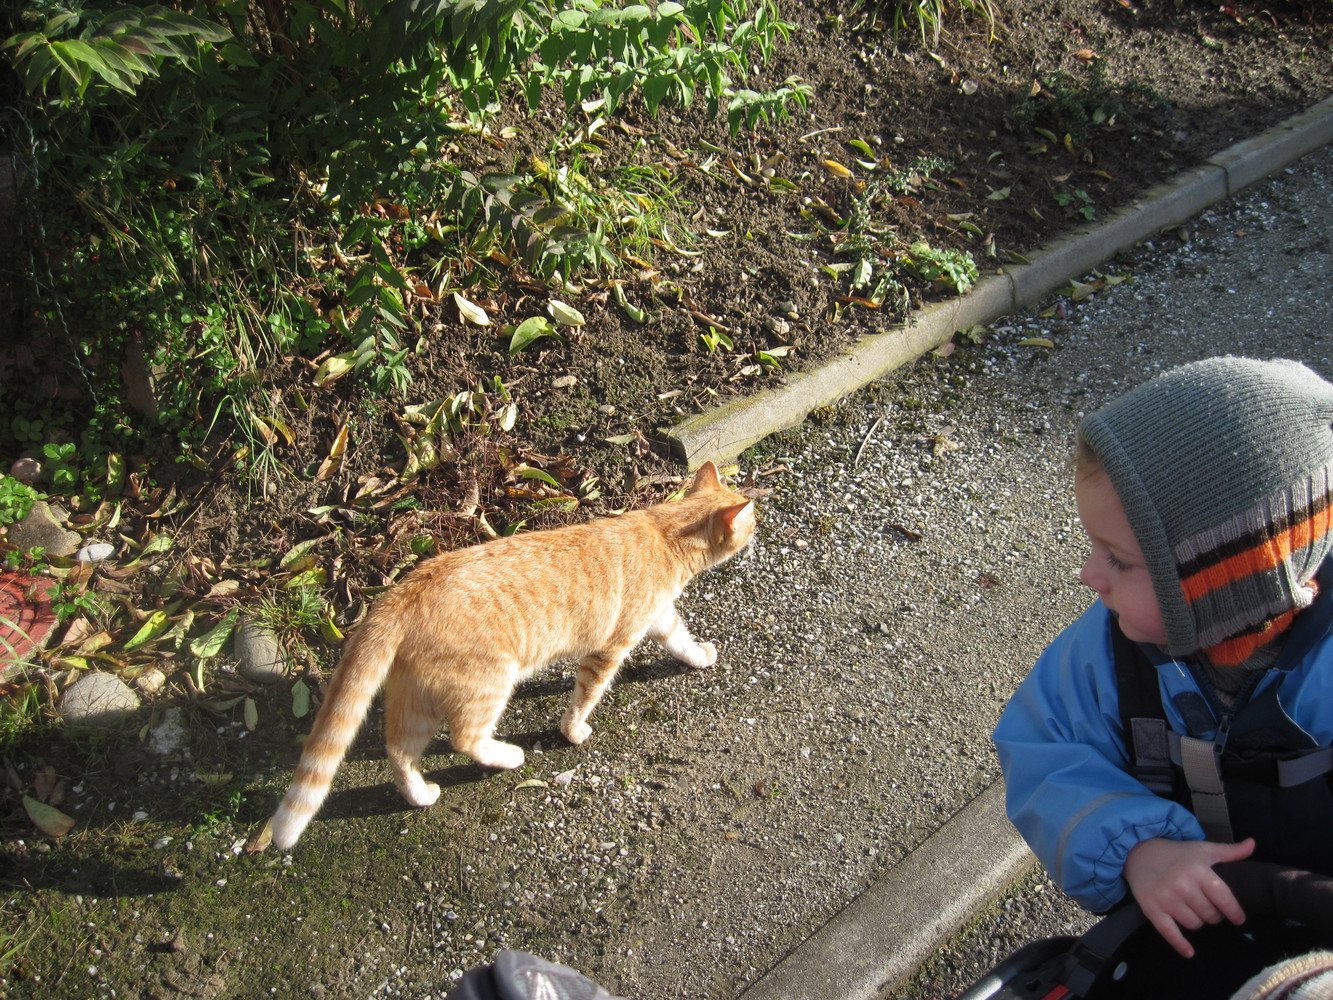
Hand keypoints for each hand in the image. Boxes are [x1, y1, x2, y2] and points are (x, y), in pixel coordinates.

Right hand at [1123, 836, 1254, 957]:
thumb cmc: (1176, 853)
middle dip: (1213, 915)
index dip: (1235, 913)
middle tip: (1208, 907)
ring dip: (1198, 922)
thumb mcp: (1203, 849)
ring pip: (1194, 924)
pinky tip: (1189, 952)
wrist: (1138, 852)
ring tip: (1193, 911)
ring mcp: (1167, 899)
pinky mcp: (1152, 909)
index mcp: (1198, 871)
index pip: (1225, 899)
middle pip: (1210, 915)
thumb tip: (1253, 844)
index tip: (1238, 918)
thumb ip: (1230, 851)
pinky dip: (1180, 944)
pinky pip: (1170, 933)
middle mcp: (1183, 886)